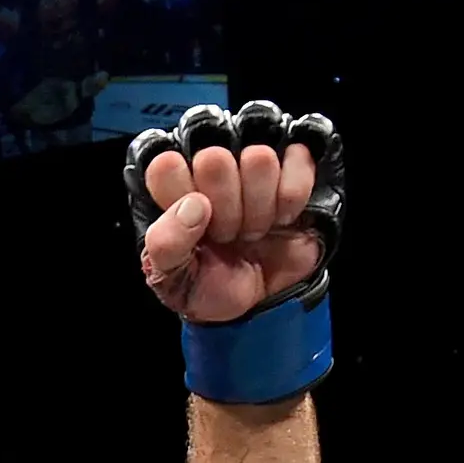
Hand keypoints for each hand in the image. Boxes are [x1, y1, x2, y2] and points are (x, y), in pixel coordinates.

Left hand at [130, 100, 337, 323]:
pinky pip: (298, 160)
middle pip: (214, 159)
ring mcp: (253, 168)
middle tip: (225, 234)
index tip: (196, 223)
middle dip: (224, 210)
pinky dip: (292, 197)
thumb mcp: (171, 279)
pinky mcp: (293, 170)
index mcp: (173, 187)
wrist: (258, 304)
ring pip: (259, 158)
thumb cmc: (208, 285)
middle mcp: (211, 169)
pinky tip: (283, 217)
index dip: (182, 195)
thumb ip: (165, 243)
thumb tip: (193, 205)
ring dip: (260, 207)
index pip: (166, 163)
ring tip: (253, 230)